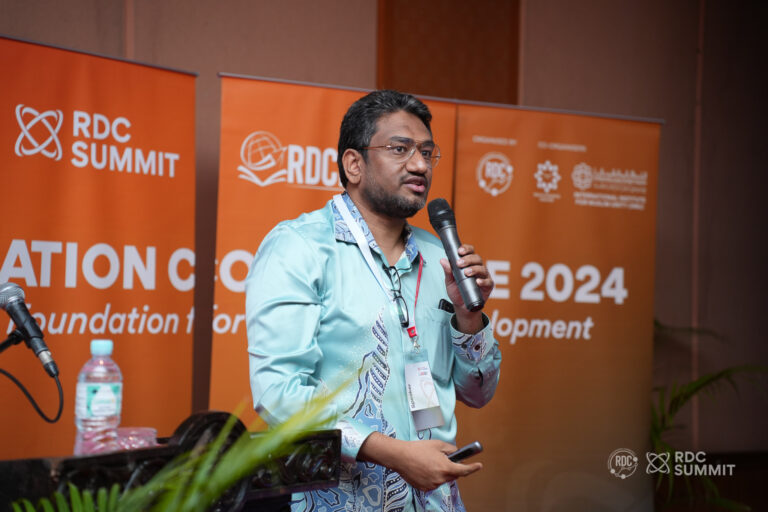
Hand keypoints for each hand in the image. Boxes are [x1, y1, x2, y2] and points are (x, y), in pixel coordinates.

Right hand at [358, 433, 481, 491]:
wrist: (400, 456)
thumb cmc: (418, 449)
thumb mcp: (438, 444)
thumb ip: (451, 450)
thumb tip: (457, 453)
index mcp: (445, 468)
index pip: (464, 470)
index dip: (473, 468)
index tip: (479, 465)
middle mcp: (440, 479)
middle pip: (453, 475)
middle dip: (451, 468)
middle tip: (443, 459)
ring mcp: (432, 485)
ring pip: (442, 479)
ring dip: (441, 472)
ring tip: (429, 462)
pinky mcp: (424, 488)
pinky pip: (433, 483)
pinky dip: (432, 477)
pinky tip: (424, 468)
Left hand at [439, 244, 493, 332]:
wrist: (462, 306)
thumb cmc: (457, 291)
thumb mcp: (450, 282)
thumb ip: (448, 271)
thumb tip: (442, 260)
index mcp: (469, 263)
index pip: (470, 252)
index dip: (466, 249)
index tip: (459, 251)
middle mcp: (477, 267)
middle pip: (477, 258)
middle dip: (468, 259)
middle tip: (460, 263)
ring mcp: (484, 276)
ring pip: (483, 268)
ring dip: (474, 269)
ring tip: (467, 273)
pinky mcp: (488, 286)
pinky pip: (488, 281)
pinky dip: (483, 281)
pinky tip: (477, 281)